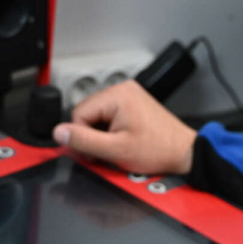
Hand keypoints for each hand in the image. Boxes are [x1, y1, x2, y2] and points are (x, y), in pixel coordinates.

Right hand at [52, 79, 195, 175]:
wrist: (184, 152)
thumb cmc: (157, 150)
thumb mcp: (116, 150)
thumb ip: (84, 141)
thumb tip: (58, 133)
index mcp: (117, 95)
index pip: (78, 114)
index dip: (82, 138)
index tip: (92, 155)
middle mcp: (122, 89)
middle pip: (87, 114)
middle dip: (92, 136)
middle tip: (106, 153)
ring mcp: (129, 94)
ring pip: (97, 116)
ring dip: (102, 135)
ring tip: (118, 148)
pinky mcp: (134, 102)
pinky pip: (110, 115)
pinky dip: (111, 130)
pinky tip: (123, 141)